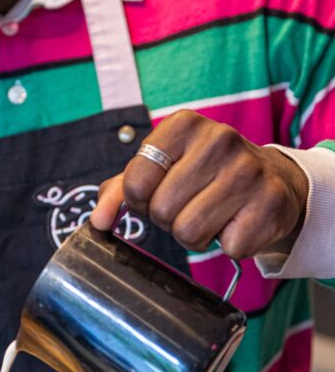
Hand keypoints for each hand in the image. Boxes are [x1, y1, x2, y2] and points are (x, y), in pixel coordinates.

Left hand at [91, 110, 308, 257]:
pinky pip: (229, 247)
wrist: (273, 179)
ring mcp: (248, 170)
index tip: (160, 193)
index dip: (141, 200)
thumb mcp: (162, 169)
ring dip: (196, 236)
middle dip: (169, 219)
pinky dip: (229, 245)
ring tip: (213, 215)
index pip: (135, 182)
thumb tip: (98, 220)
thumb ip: (121, 189)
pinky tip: (238, 222)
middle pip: (161, 210)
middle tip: (190, 206)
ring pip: (190, 232)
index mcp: (183, 124)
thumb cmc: (206, 175)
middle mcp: (219, 139)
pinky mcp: (270, 202)